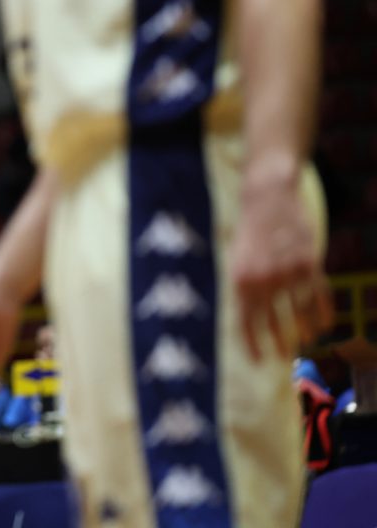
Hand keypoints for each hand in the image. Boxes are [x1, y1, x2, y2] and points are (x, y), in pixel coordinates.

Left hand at [231, 179, 331, 360]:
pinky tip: (323, 324)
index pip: (245, 322)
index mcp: (239, 280)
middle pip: (273, 322)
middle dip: (278, 342)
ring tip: (305, 341)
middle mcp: (263, 279)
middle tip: (283, 356)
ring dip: (303, 330)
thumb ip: (243, 288)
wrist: (267, 197)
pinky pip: (318, 295)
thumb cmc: (250, 232)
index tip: (258, 362)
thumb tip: (248, 320)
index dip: (252, 344)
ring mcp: (287, 272)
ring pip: (299, 312)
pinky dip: (322, 312)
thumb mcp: (236, 259)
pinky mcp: (309, 263)